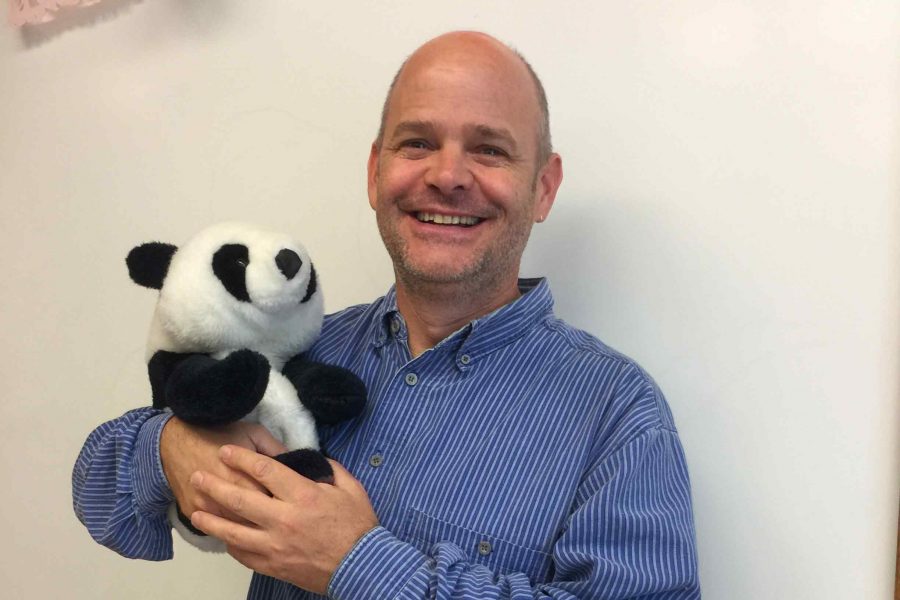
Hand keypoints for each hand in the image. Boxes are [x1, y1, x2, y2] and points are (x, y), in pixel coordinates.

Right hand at [160, 417, 286, 523]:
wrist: (175, 438)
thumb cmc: (219, 432)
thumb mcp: (254, 433)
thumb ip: (276, 451)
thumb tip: (299, 467)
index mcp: (243, 477)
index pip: (270, 501)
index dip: (283, 504)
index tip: (292, 503)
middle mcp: (224, 497)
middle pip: (253, 519)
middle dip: (269, 520)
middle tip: (280, 516)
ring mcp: (206, 508)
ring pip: (233, 528)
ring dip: (249, 529)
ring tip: (265, 526)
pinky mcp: (192, 512)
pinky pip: (213, 527)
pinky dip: (227, 528)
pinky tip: (242, 528)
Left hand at [189, 445, 378, 593]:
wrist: (362, 566)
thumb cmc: (358, 526)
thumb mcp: (351, 488)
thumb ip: (330, 470)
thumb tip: (312, 461)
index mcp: (302, 496)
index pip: (263, 471)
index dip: (241, 458)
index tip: (226, 451)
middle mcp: (283, 519)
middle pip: (239, 499)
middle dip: (214, 485)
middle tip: (197, 476)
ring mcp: (275, 545)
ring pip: (233, 531)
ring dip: (211, 519)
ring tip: (194, 510)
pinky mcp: (273, 565)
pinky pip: (244, 555)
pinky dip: (231, 545)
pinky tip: (222, 538)